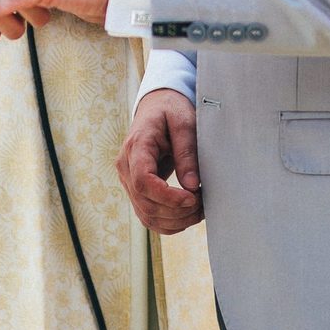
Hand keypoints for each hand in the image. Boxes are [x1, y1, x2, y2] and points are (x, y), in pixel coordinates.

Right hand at [116, 89, 203, 233]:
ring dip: (175, 221)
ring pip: (146, 215)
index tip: (193, 197)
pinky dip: (169, 222)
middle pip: (146, 203)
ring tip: (199, 210)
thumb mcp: (184, 122)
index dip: (168, 197)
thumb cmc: (171, 110)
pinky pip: (148, 215)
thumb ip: (187, 152)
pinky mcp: (136, 189)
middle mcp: (126, 166)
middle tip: (203, 204)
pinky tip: (187, 214)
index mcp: (136, 145)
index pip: (143, 181)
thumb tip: (191, 186)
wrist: (157, 106)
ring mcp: (128, 179)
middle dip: (177, 211)